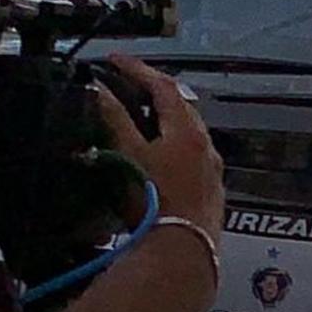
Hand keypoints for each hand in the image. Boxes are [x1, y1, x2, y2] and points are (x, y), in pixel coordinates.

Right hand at [98, 55, 223, 242]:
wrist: (182, 252)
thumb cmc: (153, 201)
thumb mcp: (127, 154)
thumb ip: (113, 118)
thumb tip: (98, 87)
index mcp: (188, 130)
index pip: (164, 85)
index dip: (137, 69)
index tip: (114, 59)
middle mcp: (208, 146)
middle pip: (183, 108)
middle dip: (155, 92)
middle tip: (128, 86)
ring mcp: (213, 170)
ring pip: (191, 134)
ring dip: (166, 121)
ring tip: (140, 119)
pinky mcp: (212, 192)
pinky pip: (194, 158)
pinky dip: (174, 147)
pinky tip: (160, 158)